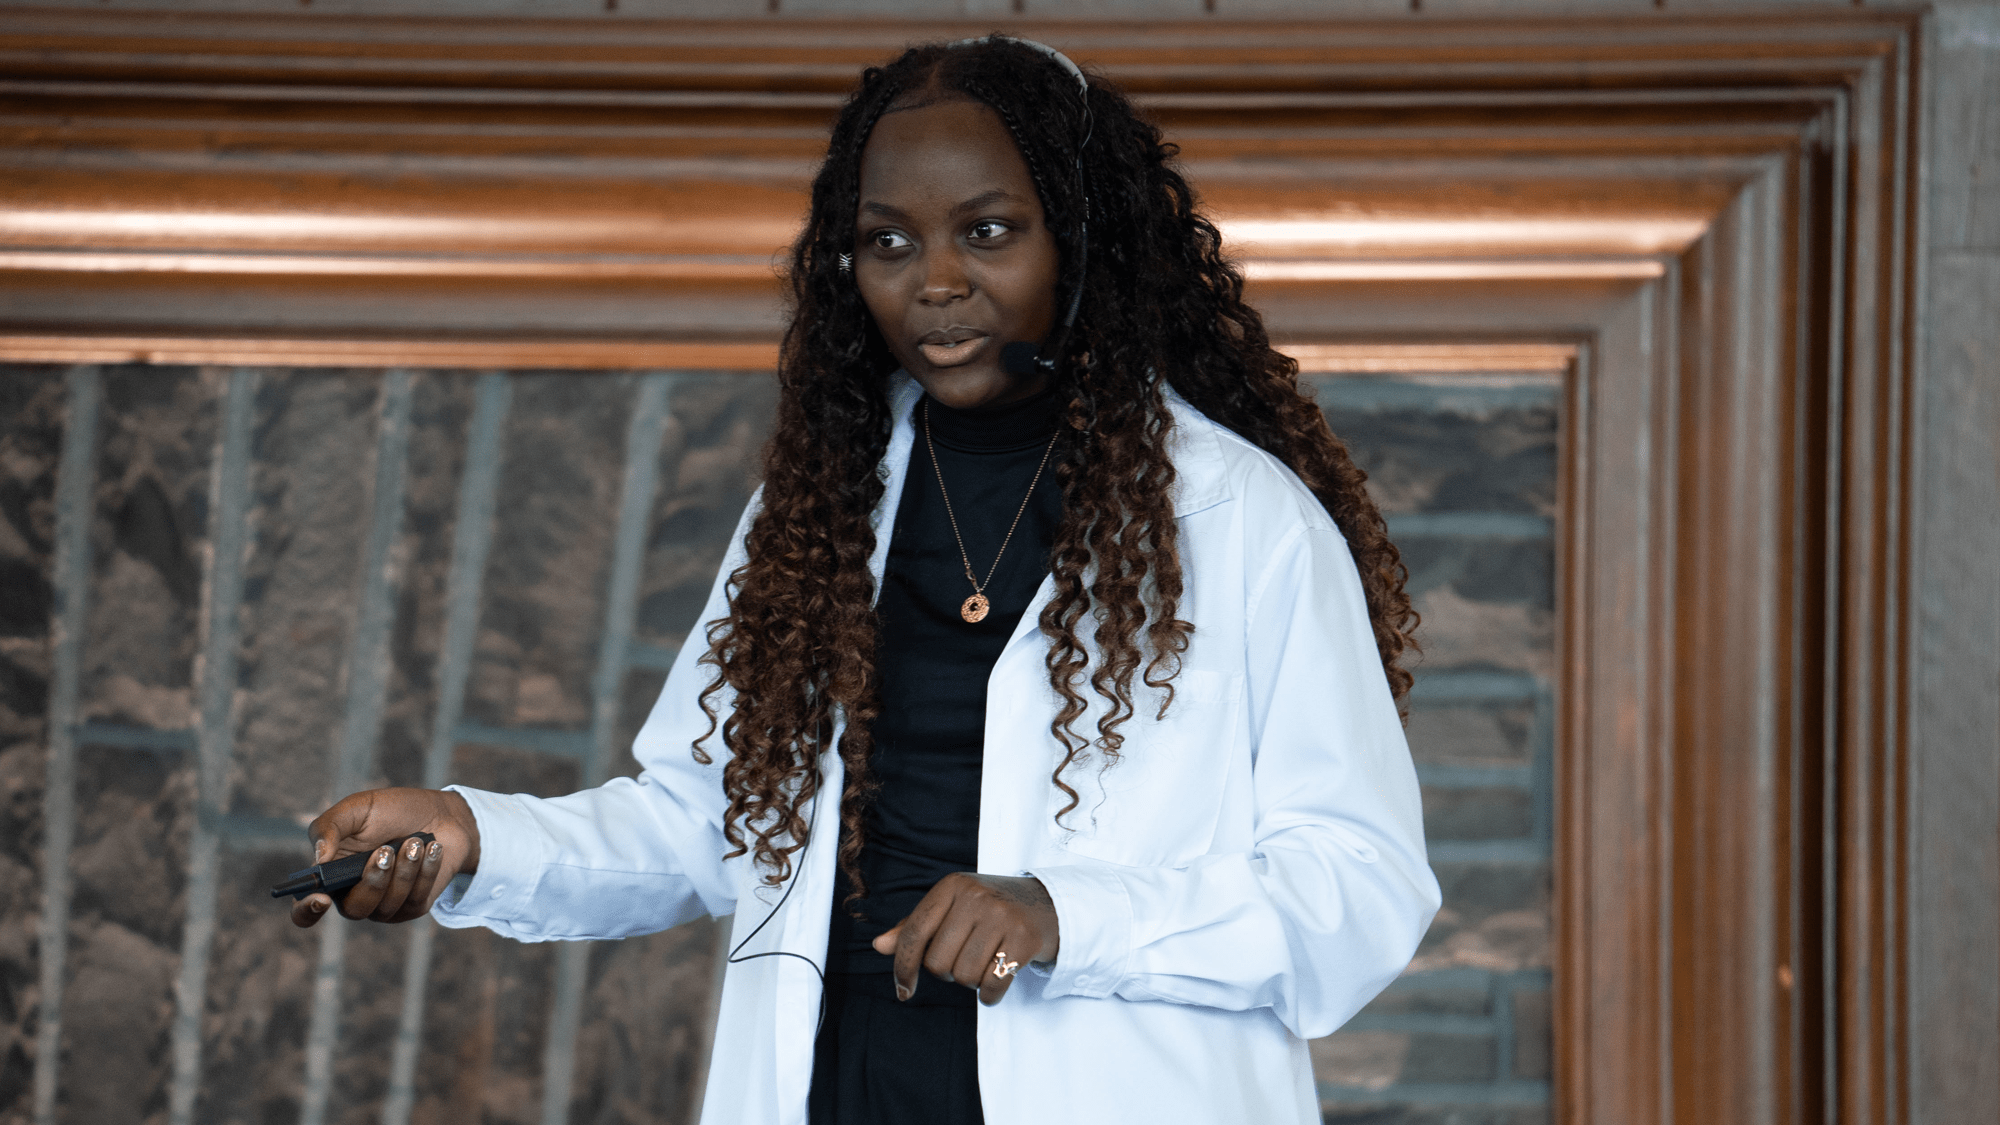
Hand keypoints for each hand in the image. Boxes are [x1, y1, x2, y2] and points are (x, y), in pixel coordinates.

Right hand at [289, 787, 480, 928]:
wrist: (441, 814)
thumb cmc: (392, 811)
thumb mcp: (357, 808)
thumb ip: (329, 827)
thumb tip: (318, 859)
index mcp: (331, 875)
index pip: (304, 910)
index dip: (306, 911)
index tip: (321, 898)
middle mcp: (354, 894)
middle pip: (354, 910)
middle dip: (374, 880)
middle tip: (388, 848)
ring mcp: (384, 904)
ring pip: (387, 906)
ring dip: (404, 871)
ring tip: (415, 841)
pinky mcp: (413, 906)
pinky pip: (414, 901)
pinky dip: (425, 871)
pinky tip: (432, 849)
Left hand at [871, 873, 1058, 1005]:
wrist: (1050, 904)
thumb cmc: (992, 909)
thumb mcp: (953, 907)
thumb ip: (916, 927)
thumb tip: (880, 946)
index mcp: (952, 886)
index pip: (914, 933)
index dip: (903, 967)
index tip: (903, 990)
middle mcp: (975, 896)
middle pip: (938, 963)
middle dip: (949, 972)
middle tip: (968, 958)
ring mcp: (1002, 916)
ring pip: (965, 976)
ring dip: (972, 982)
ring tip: (987, 962)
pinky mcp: (1025, 938)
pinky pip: (992, 986)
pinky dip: (990, 996)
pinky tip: (997, 983)